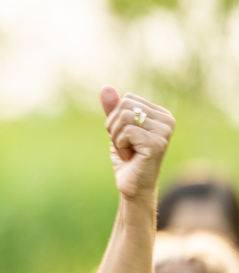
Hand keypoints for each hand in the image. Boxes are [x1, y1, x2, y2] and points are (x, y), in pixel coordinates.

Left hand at [99, 87, 173, 203]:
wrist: (132, 185)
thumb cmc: (127, 158)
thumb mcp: (116, 129)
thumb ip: (113, 108)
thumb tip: (105, 87)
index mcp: (161, 113)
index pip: (127, 99)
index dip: (116, 118)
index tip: (125, 137)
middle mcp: (167, 120)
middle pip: (125, 106)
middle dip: (114, 127)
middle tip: (125, 145)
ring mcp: (165, 131)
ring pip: (124, 117)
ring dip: (117, 138)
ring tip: (128, 151)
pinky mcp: (157, 143)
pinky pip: (126, 132)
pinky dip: (120, 146)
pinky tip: (130, 157)